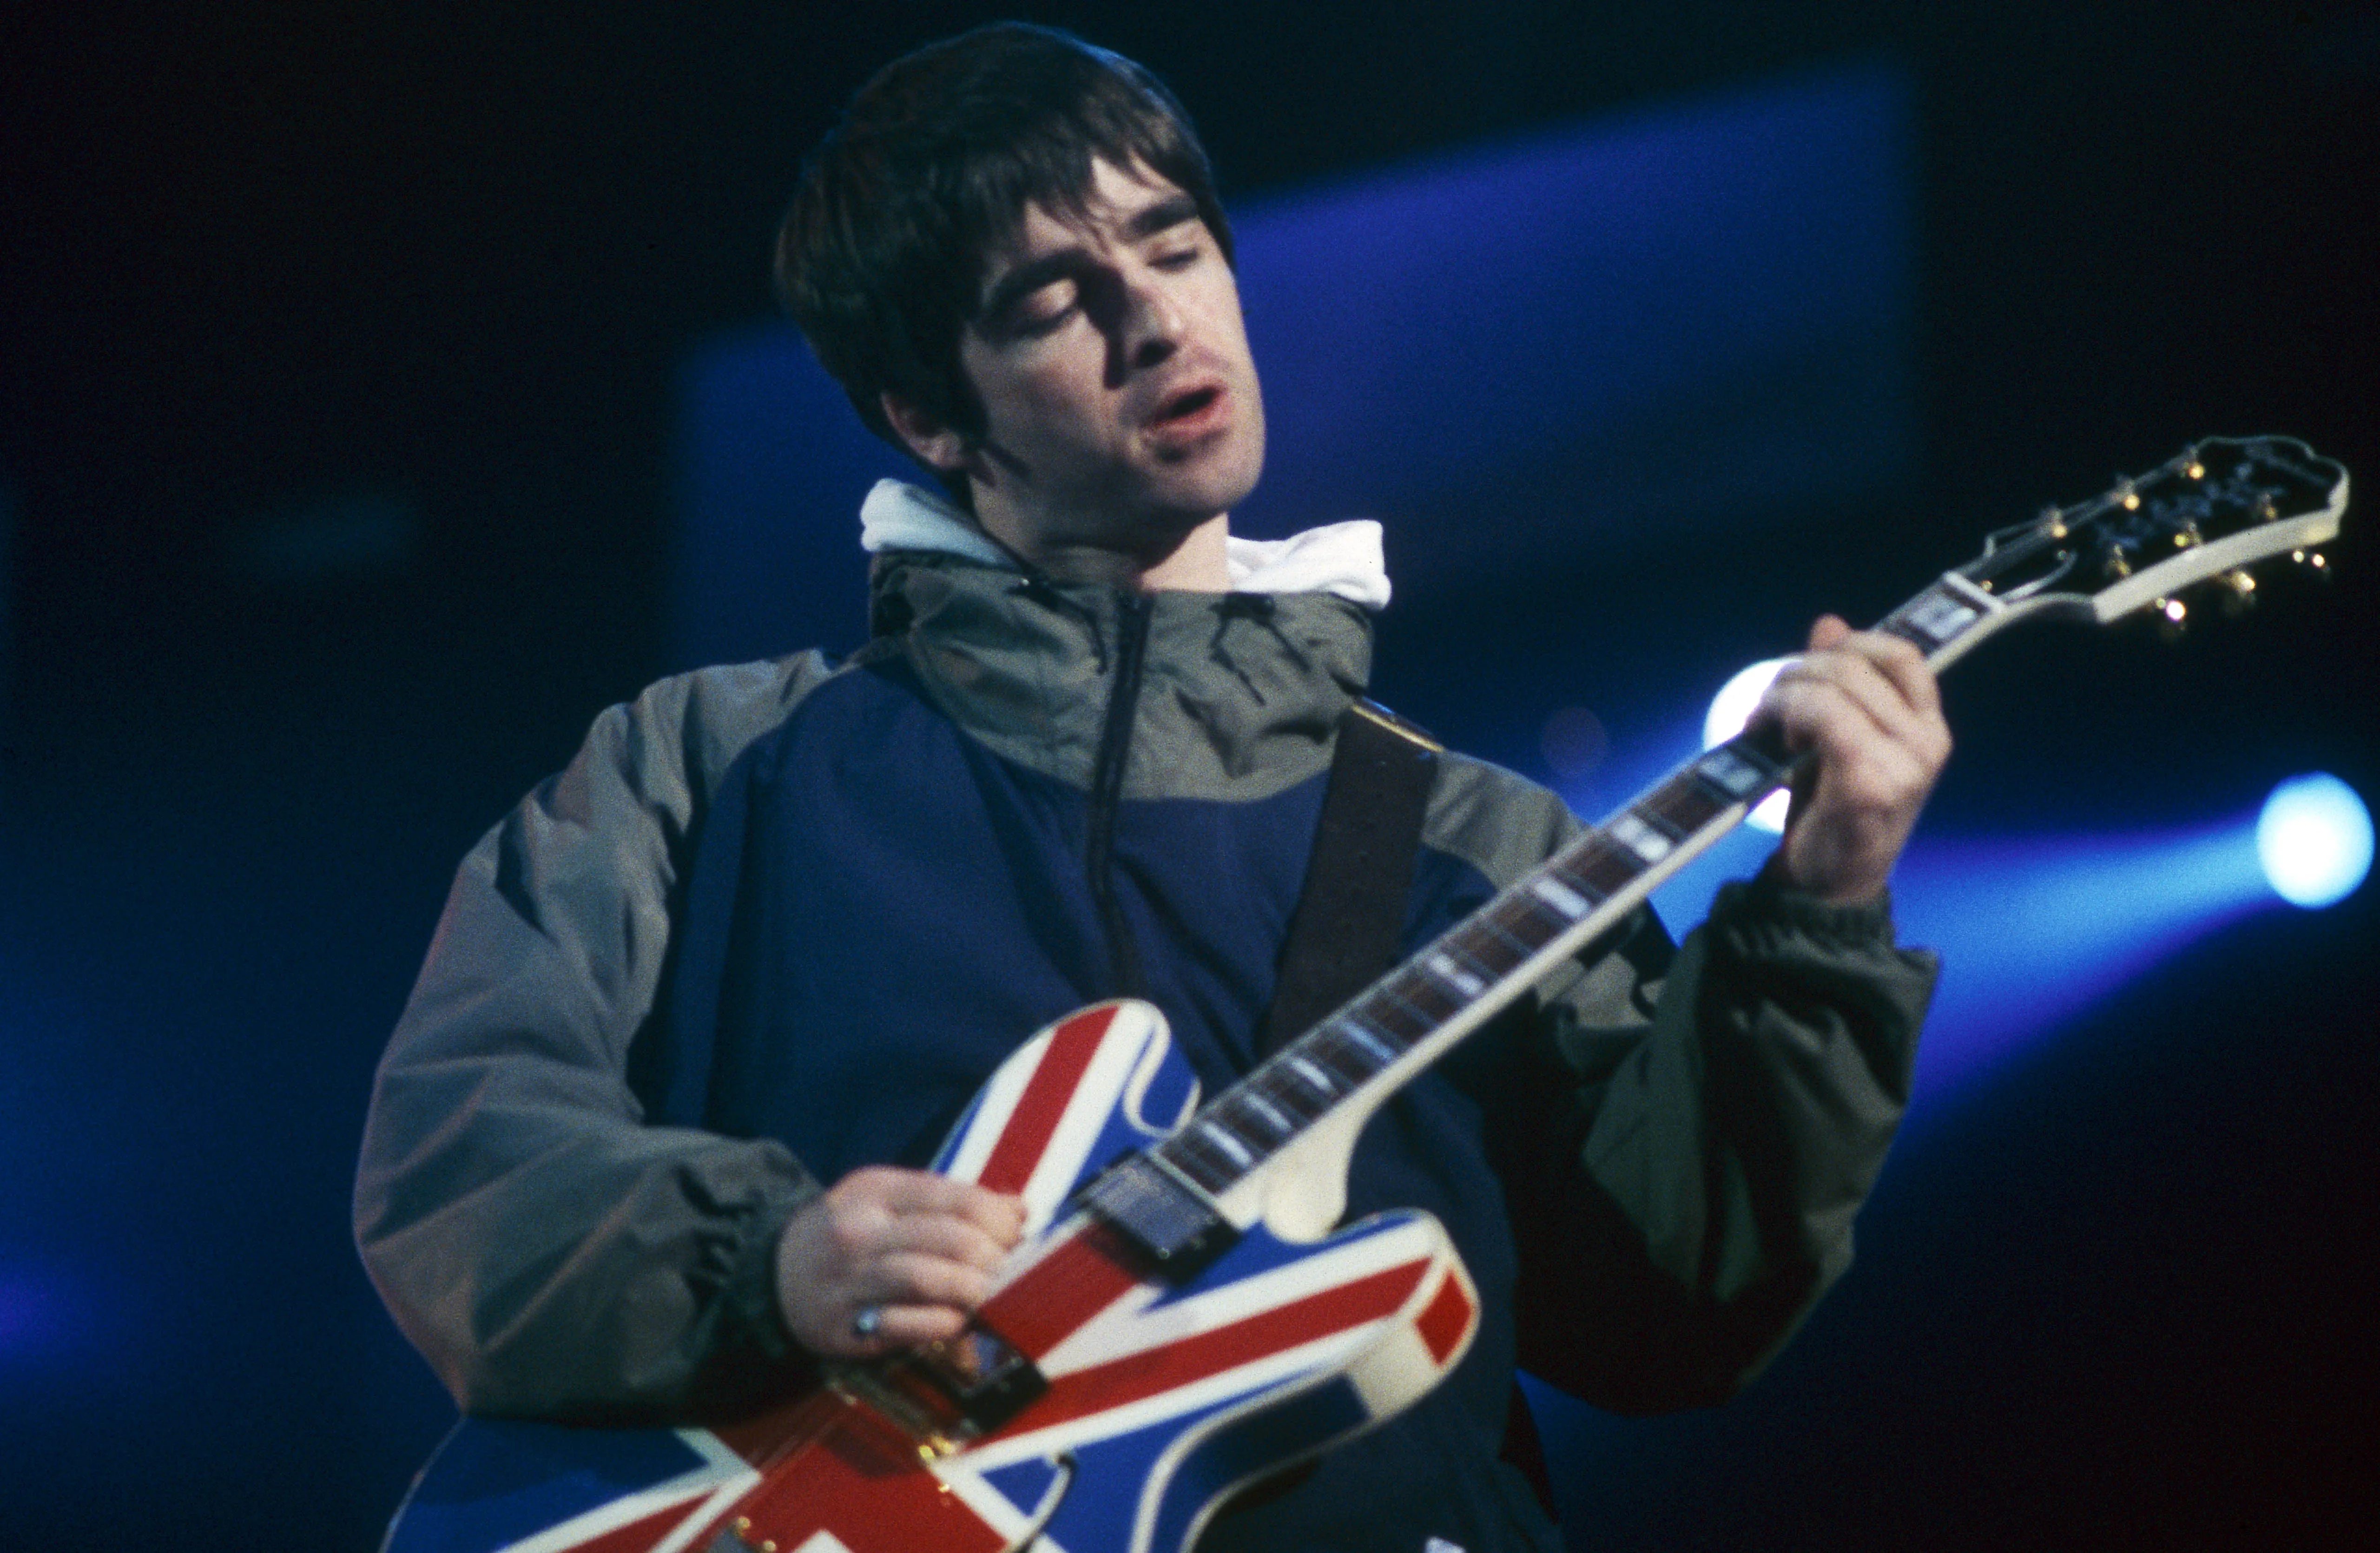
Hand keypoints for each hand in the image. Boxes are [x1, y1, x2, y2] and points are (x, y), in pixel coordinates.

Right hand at [774, 1166, 1026, 1356]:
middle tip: (1007, 1268)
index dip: (999, 1218)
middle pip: (949, 1240)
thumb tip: (1020, 1210)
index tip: (1017, 1232)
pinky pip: (907, 1326)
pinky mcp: (846, 1329)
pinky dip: (943, 1324)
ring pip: (928, 1281)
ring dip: (973, 1290)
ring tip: (987, 1294)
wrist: (774, 1276)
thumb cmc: (850, 1233)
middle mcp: (859, 1233)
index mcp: (875, 1191)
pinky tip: (956, 1320)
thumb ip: (950, 1200)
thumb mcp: (888, 1198)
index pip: (956, 1198)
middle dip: (993, 1257)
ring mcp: (849, 1283)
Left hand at [1756, 615, 1950, 904]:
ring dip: (1783, 694)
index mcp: (1928, 727)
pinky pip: (1823, 718)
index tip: (1808, 667)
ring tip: (1763, 722)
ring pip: (1833, 686)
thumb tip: (1829, 623)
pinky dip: (1786, 716)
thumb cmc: (1831, 811)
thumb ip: (1839, 684)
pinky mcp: (1872, 784)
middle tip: (1768, 703)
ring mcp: (1905, 765)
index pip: (1901, 654)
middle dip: (1798, 671)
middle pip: (1855, 664)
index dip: (1850, 644)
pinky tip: (1773, 740)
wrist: (1827, 886)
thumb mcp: (1840, 739)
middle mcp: (1927, 743)